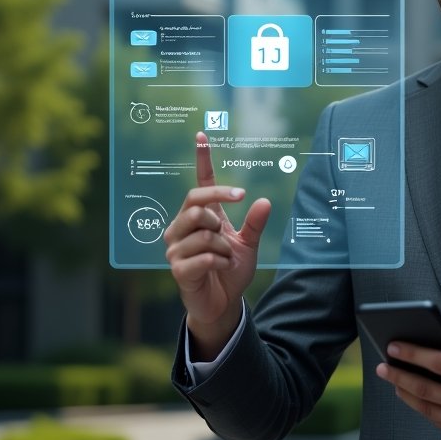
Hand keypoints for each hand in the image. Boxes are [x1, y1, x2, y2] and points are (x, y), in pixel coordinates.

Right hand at [164, 132, 271, 358]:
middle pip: (195, 203)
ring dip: (222, 245)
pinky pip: (203, 255)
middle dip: (217, 213)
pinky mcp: (177, 268)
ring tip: (225, 257)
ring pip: (202, 230)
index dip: (202, 160)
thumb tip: (264, 200)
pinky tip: (220, 267)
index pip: (200, 185)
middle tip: (229, 232)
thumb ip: (255, 223)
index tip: (203, 135)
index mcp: (200, 217)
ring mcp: (176, 248)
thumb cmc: (230, 270)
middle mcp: (182, 228)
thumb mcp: (249, 245)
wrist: (222, 304)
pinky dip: (219, 260)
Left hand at [376, 322, 440, 439]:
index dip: (412, 354)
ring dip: (406, 394)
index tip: (393, 347)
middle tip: (383, 366)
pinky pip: (439, 423)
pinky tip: (414, 398)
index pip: (438, 362)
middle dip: (399, 375)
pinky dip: (423, 409)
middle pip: (426, 387)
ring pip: (428, 408)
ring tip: (394, 381)